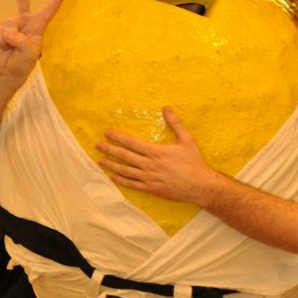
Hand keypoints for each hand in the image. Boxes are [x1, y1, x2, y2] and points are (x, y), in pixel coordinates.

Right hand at [0, 0, 68, 81]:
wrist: (6, 71)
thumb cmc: (22, 63)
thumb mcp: (29, 56)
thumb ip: (22, 42)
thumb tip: (9, 31)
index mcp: (38, 26)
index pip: (49, 10)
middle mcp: (25, 21)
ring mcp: (11, 23)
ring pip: (9, 23)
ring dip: (9, 39)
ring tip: (11, 48)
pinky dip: (1, 40)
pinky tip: (3, 46)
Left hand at [96, 107, 218, 204]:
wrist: (200, 186)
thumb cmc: (194, 162)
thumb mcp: (187, 140)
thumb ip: (175, 123)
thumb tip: (166, 108)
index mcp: (156, 152)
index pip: (131, 142)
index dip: (117, 137)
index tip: (107, 132)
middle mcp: (149, 165)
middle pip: (124, 156)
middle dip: (109, 149)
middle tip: (97, 145)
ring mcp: (149, 178)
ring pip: (125, 171)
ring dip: (111, 165)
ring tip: (100, 161)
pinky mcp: (151, 189)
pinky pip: (132, 184)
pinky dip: (120, 180)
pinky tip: (112, 176)